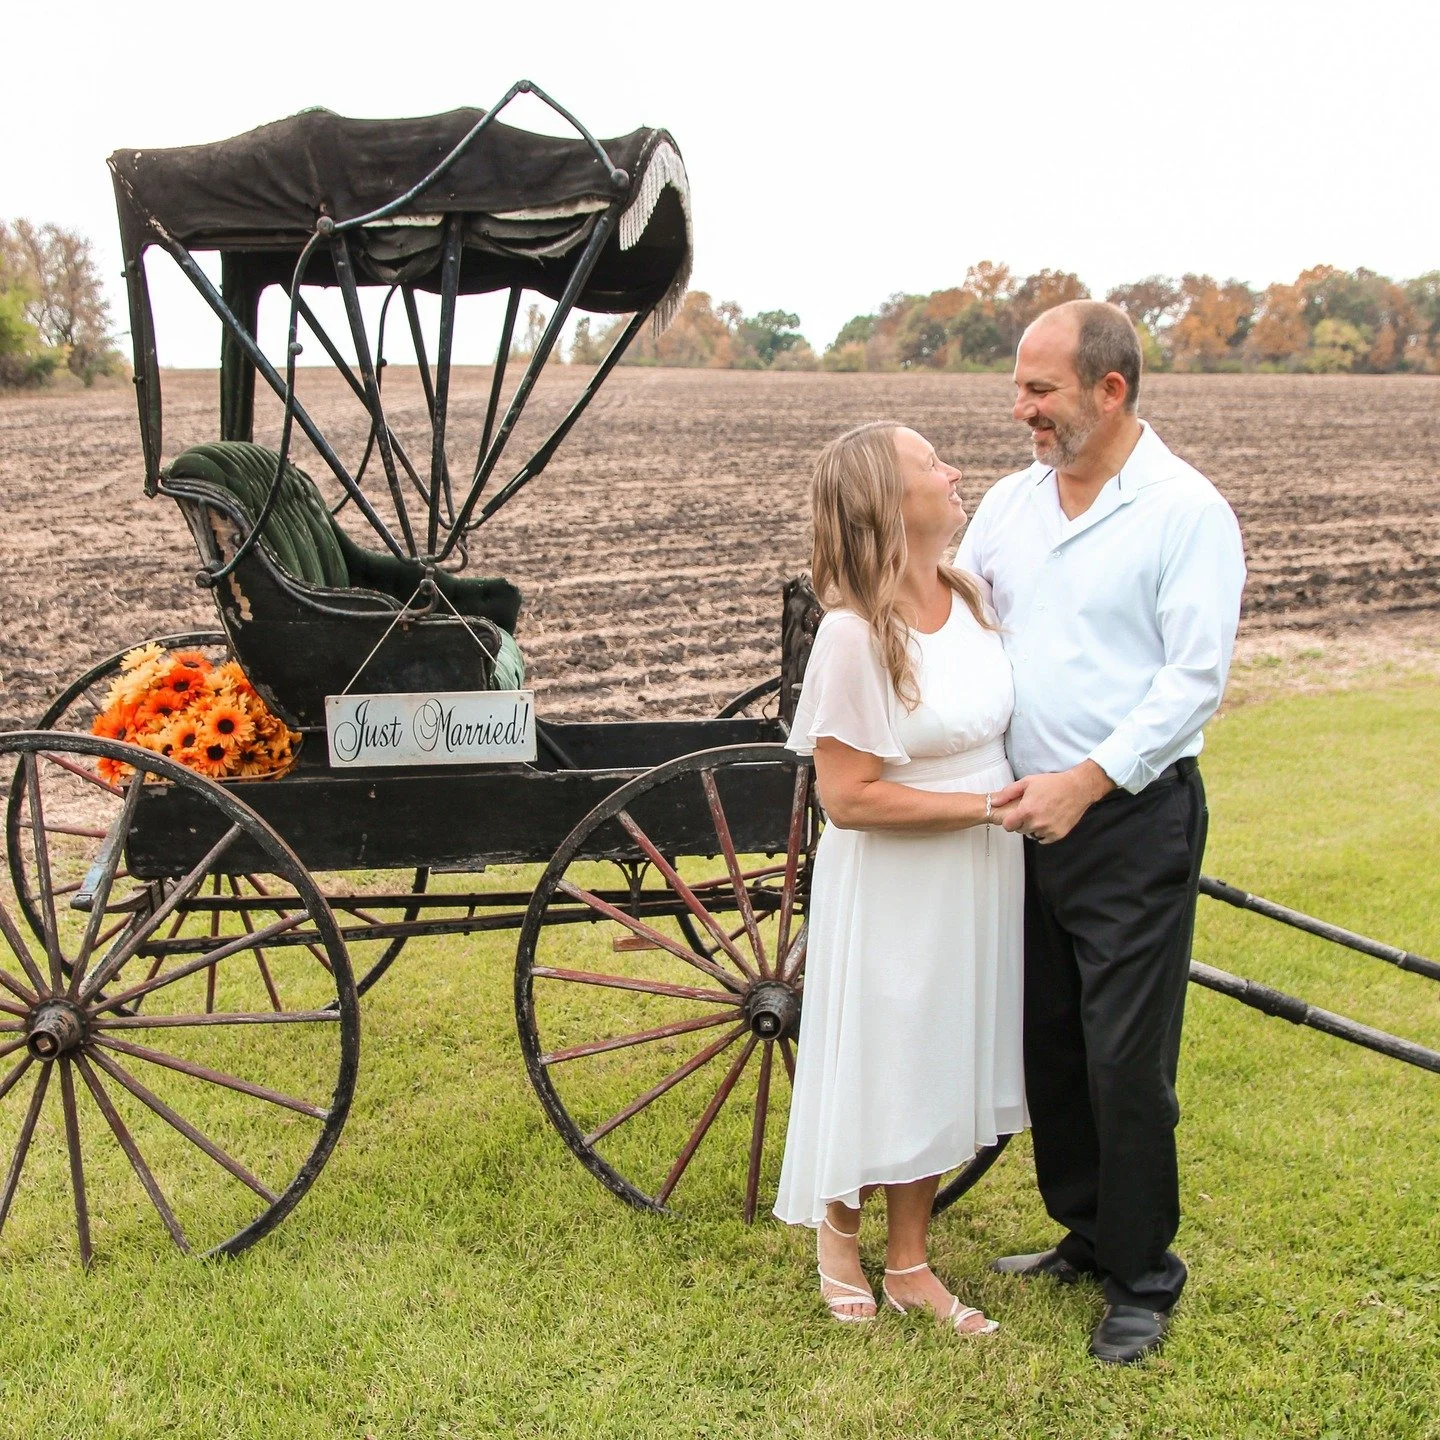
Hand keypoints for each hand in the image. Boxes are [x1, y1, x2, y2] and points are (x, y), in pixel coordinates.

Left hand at [999, 762, 1114, 842]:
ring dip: (1033, 827)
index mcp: (1027, 811)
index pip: (1008, 826)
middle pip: (1020, 830)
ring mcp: (1048, 830)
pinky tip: (1048, 820)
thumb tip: (993, 802)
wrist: (1077, 788)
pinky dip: (1044, 832)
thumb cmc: (1052, 784)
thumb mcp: (1027, 782)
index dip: (1009, 821)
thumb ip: (1008, 793)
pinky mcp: (1058, 834)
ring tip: (1041, 814)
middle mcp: (1037, 823)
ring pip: (1032, 834)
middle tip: (1030, 811)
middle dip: (1022, 822)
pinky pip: (1044, 839)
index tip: (1014, 816)